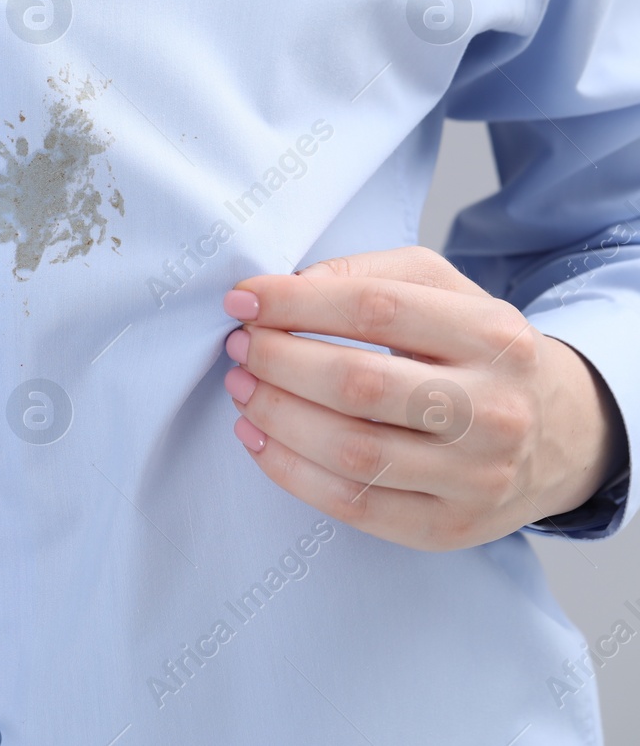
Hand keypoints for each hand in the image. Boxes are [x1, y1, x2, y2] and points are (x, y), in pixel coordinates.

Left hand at [222, 246, 623, 550]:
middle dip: (278, 361)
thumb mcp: (445, 291)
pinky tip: (257, 437)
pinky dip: (288, 470)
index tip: (242, 298)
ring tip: (241, 387)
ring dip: (276, 415)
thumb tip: (285, 288)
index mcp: (493, 335)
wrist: (562, 434)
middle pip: (359, 384)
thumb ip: (368, 276)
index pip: (377, 309)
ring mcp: (476, 476)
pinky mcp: (449, 527)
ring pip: (352, 451)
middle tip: (239, 347)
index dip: (296, 302)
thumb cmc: (478, 353)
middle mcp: (494, 409)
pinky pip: (352, 504)